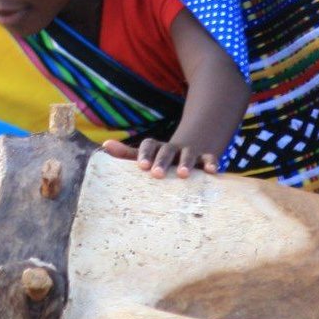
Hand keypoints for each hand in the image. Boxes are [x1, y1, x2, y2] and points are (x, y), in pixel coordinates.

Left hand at [102, 135, 220, 178]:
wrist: (193, 146)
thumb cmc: (163, 159)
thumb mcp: (146, 157)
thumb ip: (126, 154)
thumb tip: (104, 146)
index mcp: (157, 148)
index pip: (149, 145)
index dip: (145, 154)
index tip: (141, 166)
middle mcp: (173, 148)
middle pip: (166, 150)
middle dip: (161, 161)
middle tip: (156, 174)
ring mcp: (190, 151)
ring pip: (188, 153)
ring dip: (185, 162)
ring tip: (183, 174)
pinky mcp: (206, 158)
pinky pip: (209, 158)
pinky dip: (211, 163)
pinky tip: (213, 171)